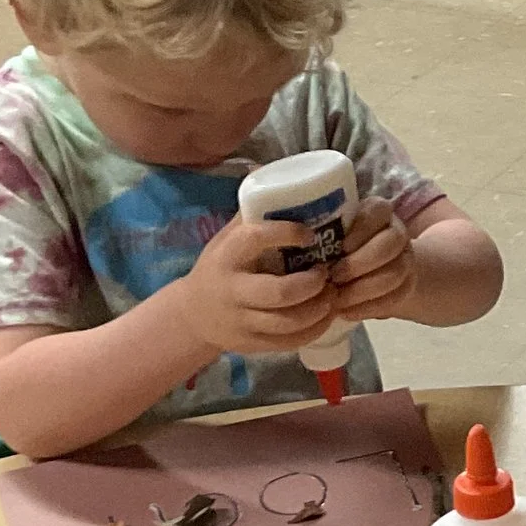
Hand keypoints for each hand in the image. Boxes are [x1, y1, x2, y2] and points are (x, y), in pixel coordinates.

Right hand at [180, 213, 338, 356]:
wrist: (193, 314)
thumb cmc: (220, 267)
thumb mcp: (227, 238)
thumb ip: (253, 216)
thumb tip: (283, 181)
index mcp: (227, 256)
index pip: (257, 239)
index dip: (287, 234)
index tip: (309, 234)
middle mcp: (232, 290)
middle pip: (280, 291)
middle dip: (312, 283)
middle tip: (327, 273)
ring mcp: (242, 321)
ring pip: (289, 321)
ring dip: (320, 308)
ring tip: (332, 294)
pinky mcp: (252, 344)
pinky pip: (289, 342)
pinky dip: (315, 329)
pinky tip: (326, 315)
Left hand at [324, 200, 418, 325]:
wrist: (364, 270)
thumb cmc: (335, 246)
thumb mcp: (328, 232)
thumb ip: (322, 233)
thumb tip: (294, 243)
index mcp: (378, 211)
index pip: (377, 212)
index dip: (360, 231)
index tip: (340, 248)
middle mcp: (396, 231)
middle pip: (390, 245)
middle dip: (360, 264)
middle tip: (333, 278)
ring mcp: (406, 258)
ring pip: (395, 273)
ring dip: (363, 290)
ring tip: (337, 300)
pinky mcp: (408, 285)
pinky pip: (395, 298)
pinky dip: (369, 308)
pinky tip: (347, 312)